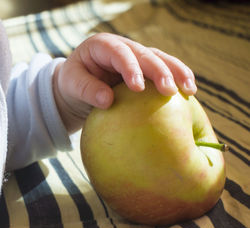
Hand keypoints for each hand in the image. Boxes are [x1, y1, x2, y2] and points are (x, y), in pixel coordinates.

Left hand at [53, 33, 195, 132]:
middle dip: (160, 71)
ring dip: (176, 73)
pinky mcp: (144, 70)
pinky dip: (176, 79)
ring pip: (160, 60)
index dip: (130, 67)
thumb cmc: (73, 84)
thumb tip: (108, 101)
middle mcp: (123, 48)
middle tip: (169, 90)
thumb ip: (86, 90)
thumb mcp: (71, 85)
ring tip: (190, 90)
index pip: (119, 53)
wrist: (79, 85)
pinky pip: (162, 71)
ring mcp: (136, 58)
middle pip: (145, 55)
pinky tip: (188, 92)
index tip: (138, 88)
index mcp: (102, 46)